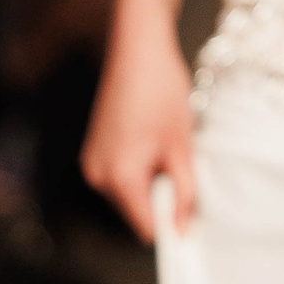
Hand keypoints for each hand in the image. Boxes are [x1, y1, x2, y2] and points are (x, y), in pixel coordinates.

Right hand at [81, 11, 196, 240]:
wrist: (138, 51)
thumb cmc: (163, 94)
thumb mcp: (182, 147)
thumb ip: (184, 193)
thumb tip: (184, 231)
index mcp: (118, 178)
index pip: (144, 227)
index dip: (169, 230)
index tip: (192, 232)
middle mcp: (97, 176)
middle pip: (135, 212)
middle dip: (161, 201)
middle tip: (184, 169)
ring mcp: (92, 163)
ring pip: (127, 195)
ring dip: (150, 184)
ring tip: (168, 149)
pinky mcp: (93, 151)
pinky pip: (119, 177)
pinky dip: (139, 171)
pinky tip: (154, 143)